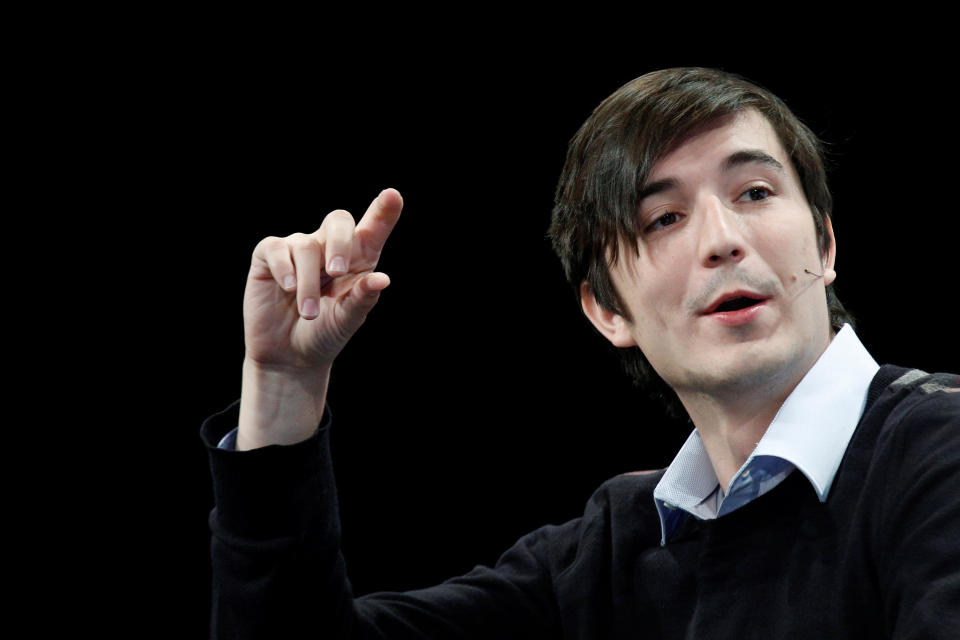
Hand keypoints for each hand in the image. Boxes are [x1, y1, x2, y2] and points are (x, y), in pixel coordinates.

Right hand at [243, 188, 402, 372]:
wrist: (289, 357)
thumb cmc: (325, 333)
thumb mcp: (348, 319)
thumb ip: (363, 298)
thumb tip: (382, 278)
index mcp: (358, 259)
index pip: (373, 228)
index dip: (384, 210)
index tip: (393, 195)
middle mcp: (328, 247)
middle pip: (339, 220)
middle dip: (340, 242)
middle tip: (337, 272)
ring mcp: (298, 248)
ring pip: (306, 247)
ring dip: (309, 282)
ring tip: (309, 311)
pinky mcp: (269, 256)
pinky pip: (276, 248)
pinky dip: (285, 268)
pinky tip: (288, 288)